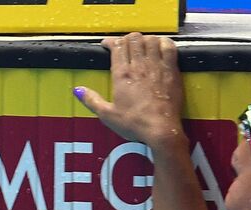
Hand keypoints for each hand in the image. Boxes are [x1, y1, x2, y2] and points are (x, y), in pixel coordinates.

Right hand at [76, 33, 186, 147]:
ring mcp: (157, 66)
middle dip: (127, 38)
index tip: (107, 44)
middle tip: (124, 45)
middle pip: (134, 39)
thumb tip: (79, 91)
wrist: (160, 129)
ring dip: (145, 39)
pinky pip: (169, 47)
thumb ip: (91, 100)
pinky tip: (160, 46)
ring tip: (141, 45)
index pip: (117, 46)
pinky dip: (164, 42)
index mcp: (122, 75)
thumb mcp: (107, 115)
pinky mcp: (171, 71)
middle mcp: (140, 67)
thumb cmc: (136, 123)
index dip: (111, 41)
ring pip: (151, 39)